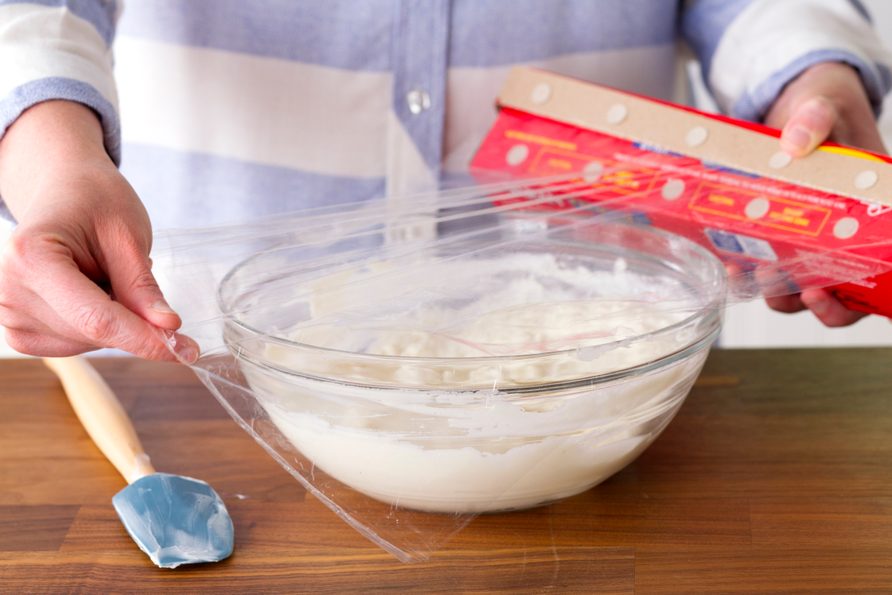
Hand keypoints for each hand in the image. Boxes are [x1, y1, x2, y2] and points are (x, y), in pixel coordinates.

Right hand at [0, 101, 197, 360]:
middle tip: (135, 277)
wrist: (63, 191)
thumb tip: (167, 330)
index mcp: (33, 257)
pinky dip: (97, 328)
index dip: (144, 338)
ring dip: (114, 321)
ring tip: (103, 275)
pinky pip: (76, 345)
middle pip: (93, 333)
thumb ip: (143, 286)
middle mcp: (10, 290)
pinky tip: (92, 292)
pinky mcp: (20, 329)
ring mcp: (10, 314)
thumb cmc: (94, 202)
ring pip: (88, 343)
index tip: (184, 350)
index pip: (96, 319)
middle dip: (133, 323)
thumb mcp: (128, 235)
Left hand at [762, 62, 886, 326]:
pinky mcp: (782, 233)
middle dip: (821, 302)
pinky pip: (773, 263)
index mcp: (872, 208)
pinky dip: (754, 270)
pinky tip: (731, 265)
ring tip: (749, 277)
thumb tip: (796, 142)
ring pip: (807, 284)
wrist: (796, 104)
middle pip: (847, 288)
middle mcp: (848, 230)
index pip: (880, 263)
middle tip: (798, 292)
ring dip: (781, 292)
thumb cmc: (824, 108)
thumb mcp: (823, 107)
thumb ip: (814, 120)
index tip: (826, 289)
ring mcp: (816, 235)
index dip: (860, 291)